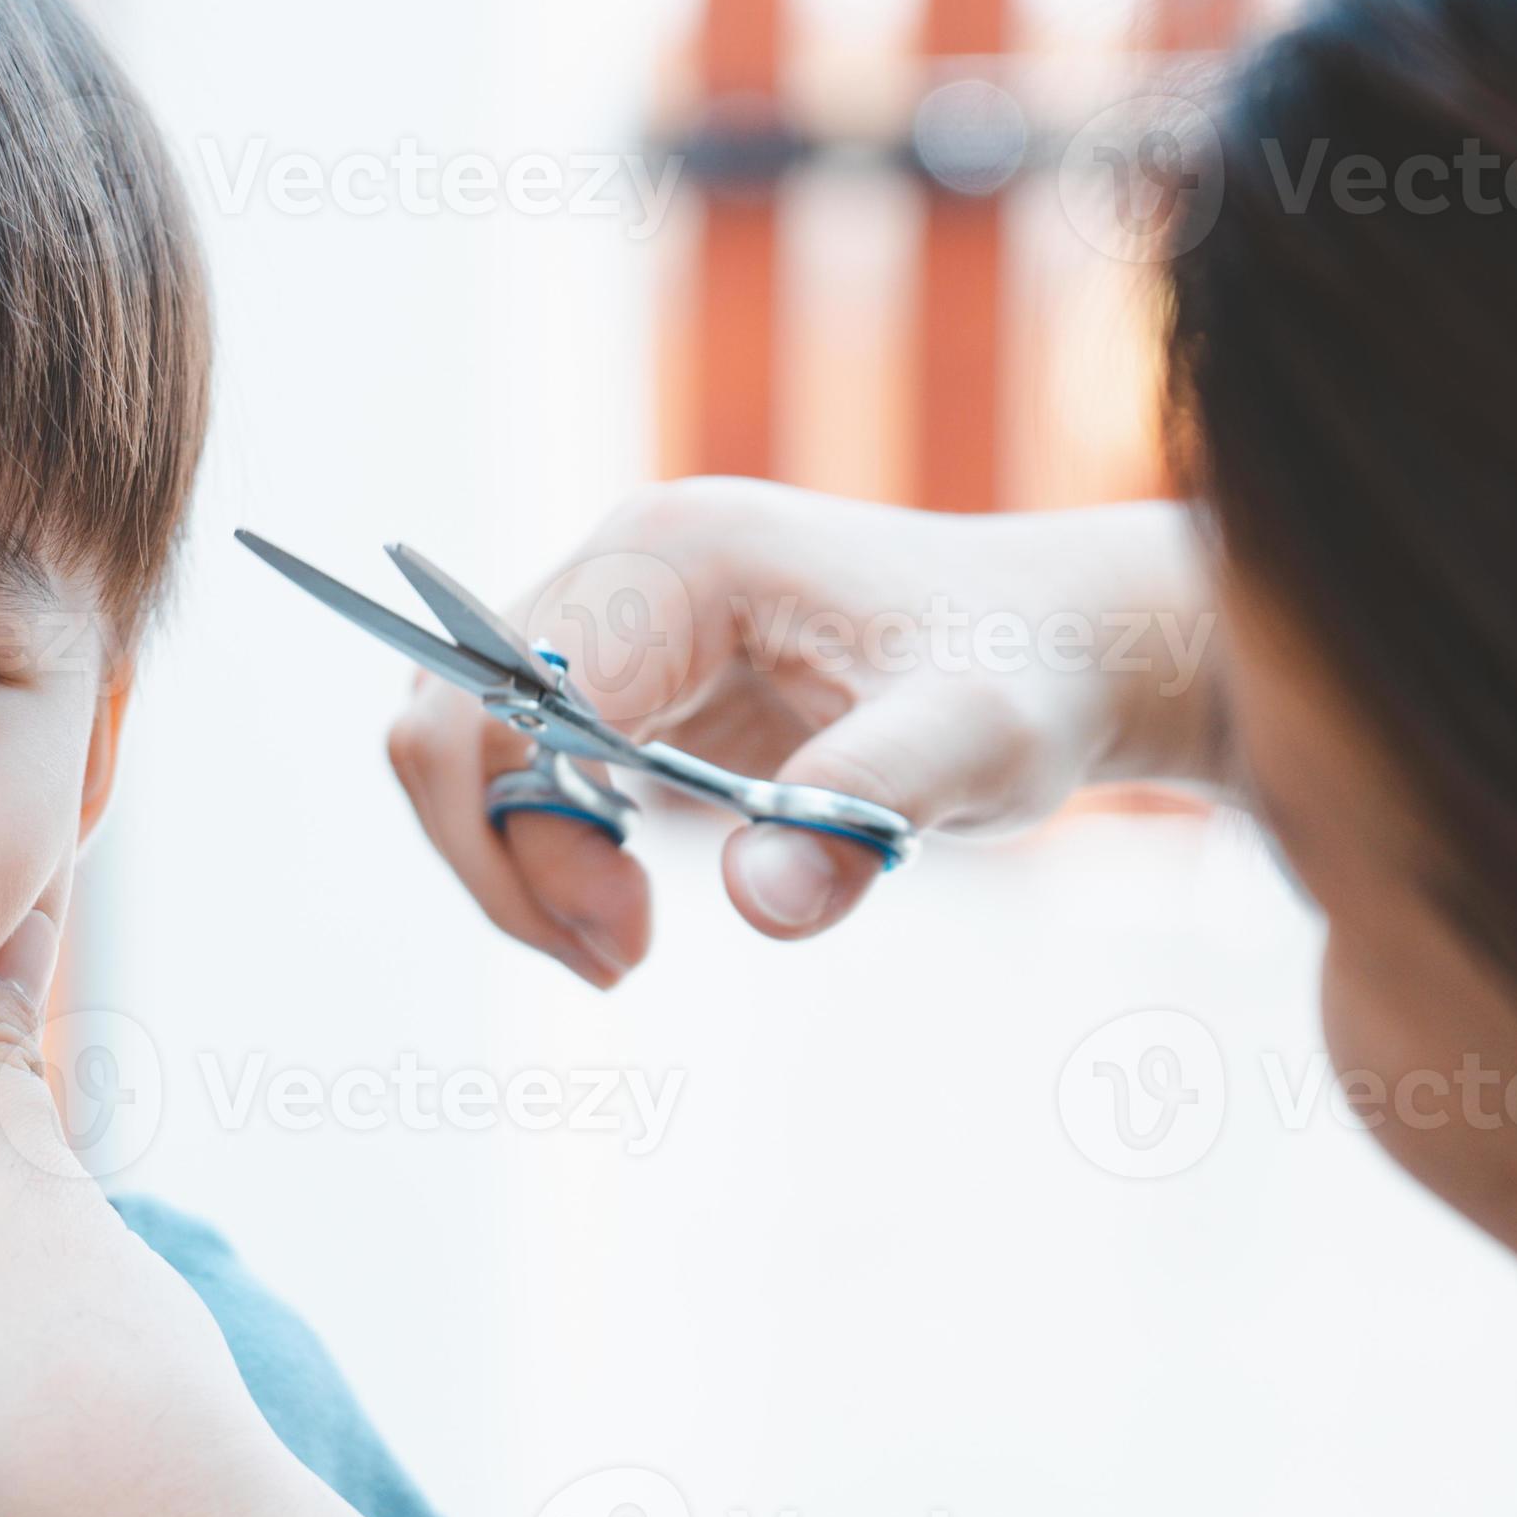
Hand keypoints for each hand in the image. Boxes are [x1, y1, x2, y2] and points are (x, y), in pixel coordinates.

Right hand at [385, 479, 1224, 980]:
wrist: (1062, 645)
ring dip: (513, 860)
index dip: (523, 836)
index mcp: (672, 559)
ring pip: (469, 744)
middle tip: (616, 957)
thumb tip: (758, 906)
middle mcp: (618, 569)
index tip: (630, 937)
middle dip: (501, 858)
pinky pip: (519, 762)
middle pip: (454, 719)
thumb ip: (862, 808)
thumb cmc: (1024, 674)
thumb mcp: (974, 743)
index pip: (495, 698)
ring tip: (619, 947)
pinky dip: (545, 848)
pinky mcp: (628, 671)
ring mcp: (614, 616)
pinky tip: (625, 912)